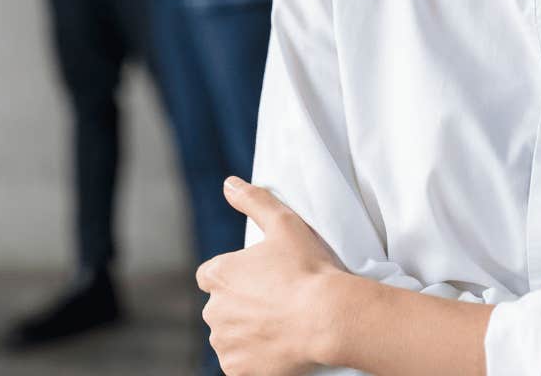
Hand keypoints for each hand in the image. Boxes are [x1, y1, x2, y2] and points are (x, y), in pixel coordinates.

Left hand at [197, 177, 343, 375]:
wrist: (330, 318)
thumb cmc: (308, 270)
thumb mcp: (284, 223)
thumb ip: (253, 200)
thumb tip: (228, 183)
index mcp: (219, 275)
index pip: (210, 276)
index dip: (234, 278)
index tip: (259, 281)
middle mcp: (214, 311)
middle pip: (221, 308)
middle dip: (241, 307)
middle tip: (276, 304)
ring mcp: (225, 343)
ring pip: (229, 337)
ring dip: (246, 333)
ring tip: (280, 326)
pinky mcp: (238, 370)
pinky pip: (239, 365)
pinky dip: (253, 360)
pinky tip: (276, 348)